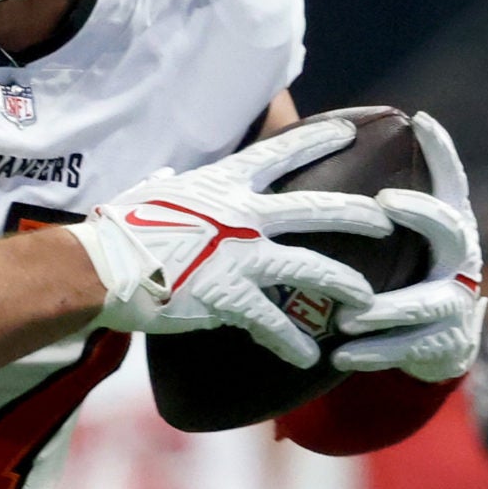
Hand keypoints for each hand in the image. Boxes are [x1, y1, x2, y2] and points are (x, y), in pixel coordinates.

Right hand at [76, 117, 391, 367]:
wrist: (99, 268)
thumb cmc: (116, 229)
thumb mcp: (146, 195)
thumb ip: (167, 186)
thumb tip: (166, 177)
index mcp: (221, 186)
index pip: (280, 155)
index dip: (317, 141)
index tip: (349, 131)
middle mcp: (240, 216)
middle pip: (314, 209)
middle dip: (357, 213)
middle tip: (388, 218)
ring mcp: (238, 256)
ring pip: (309, 268)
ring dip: (343, 283)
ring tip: (368, 300)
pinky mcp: (228, 297)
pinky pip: (272, 322)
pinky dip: (292, 342)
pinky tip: (309, 357)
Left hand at [330, 112, 483, 382]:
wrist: (441, 343)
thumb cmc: (409, 273)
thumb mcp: (402, 238)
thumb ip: (376, 204)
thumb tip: (317, 144)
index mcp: (449, 227)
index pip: (451, 181)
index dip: (442, 151)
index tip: (419, 121)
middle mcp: (461, 258)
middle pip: (450, 228)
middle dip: (421, 213)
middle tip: (385, 202)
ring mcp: (456, 302)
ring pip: (423, 303)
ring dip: (383, 309)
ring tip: (346, 317)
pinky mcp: (445, 343)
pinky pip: (406, 349)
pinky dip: (373, 352)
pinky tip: (341, 354)